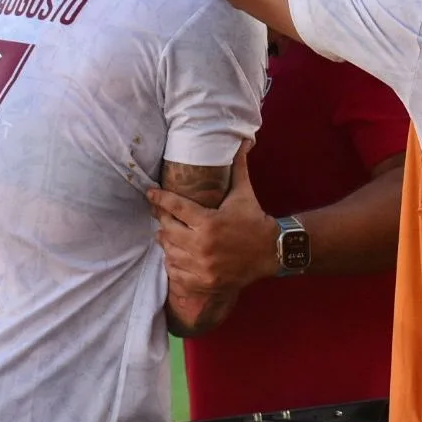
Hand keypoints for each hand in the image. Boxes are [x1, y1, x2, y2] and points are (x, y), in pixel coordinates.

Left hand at [148, 150, 278, 294]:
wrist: (271, 251)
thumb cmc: (254, 219)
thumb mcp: (244, 192)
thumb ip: (238, 167)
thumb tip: (244, 140)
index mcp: (209, 221)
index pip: (175, 207)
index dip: (159, 198)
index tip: (150, 193)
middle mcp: (202, 245)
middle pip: (167, 230)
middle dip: (163, 220)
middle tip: (164, 215)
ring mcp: (202, 266)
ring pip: (169, 251)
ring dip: (167, 241)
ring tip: (170, 234)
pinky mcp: (204, 281)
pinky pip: (176, 272)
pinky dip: (173, 263)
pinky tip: (178, 255)